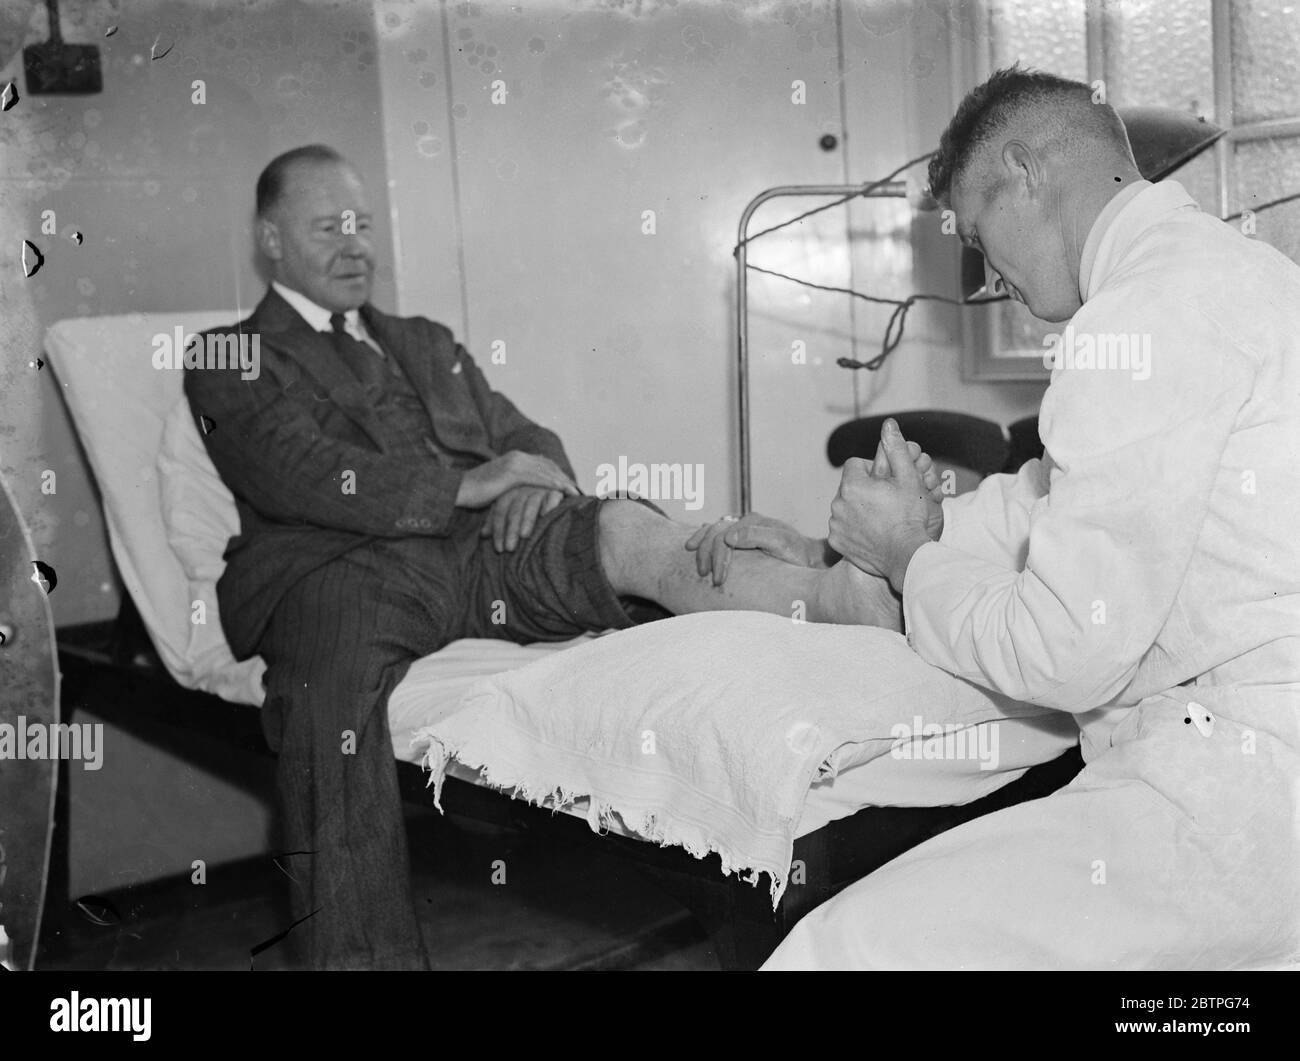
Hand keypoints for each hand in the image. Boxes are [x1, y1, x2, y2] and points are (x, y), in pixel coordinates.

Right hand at [456, 450, 577, 508]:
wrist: (457, 490)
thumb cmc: (475, 493)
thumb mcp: (499, 486)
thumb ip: (513, 486)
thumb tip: (523, 496)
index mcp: (515, 457)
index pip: (542, 463)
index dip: (557, 473)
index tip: (569, 484)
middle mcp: (517, 456)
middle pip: (548, 466)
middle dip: (564, 478)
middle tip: (578, 489)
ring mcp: (515, 463)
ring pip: (547, 472)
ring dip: (563, 482)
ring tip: (576, 493)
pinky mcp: (513, 473)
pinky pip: (539, 479)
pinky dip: (554, 486)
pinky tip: (565, 493)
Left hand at [480, 485, 564, 551]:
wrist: (553, 488)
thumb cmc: (529, 507)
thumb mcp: (510, 512)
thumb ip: (496, 520)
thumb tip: (483, 535)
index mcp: (510, 492)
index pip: (500, 511)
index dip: (498, 530)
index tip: (499, 548)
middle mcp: (524, 488)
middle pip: (514, 509)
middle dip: (511, 529)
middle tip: (509, 548)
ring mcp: (539, 488)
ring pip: (531, 504)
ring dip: (527, 520)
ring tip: (524, 535)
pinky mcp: (556, 489)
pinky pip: (551, 497)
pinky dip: (549, 506)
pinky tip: (546, 516)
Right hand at [685, 512, 826, 586]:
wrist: (809, 558)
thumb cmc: (798, 555)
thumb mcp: (782, 545)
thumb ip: (757, 537)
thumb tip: (729, 536)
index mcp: (754, 522)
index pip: (724, 537)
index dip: (718, 559)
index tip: (718, 580)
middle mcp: (746, 522)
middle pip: (714, 533)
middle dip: (706, 555)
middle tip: (704, 575)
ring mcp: (743, 528)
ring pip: (712, 531)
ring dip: (701, 547)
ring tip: (698, 566)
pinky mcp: (742, 537)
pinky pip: (716, 533)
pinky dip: (703, 539)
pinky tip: (695, 546)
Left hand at [828, 419, 941, 589]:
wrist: (906, 555)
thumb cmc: (910, 515)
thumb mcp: (908, 478)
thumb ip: (896, 449)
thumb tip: (888, 424)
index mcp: (852, 484)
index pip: (855, 465)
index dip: (872, 470)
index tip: (885, 482)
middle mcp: (838, 503)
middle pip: (849, 487)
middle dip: (864, 490)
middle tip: (886, 501)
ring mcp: (835, 524)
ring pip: (845, 507)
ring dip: (858, 509)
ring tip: (880, 518)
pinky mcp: (836, 543)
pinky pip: (842, 529)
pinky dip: (853, 529)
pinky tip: (871, 533)